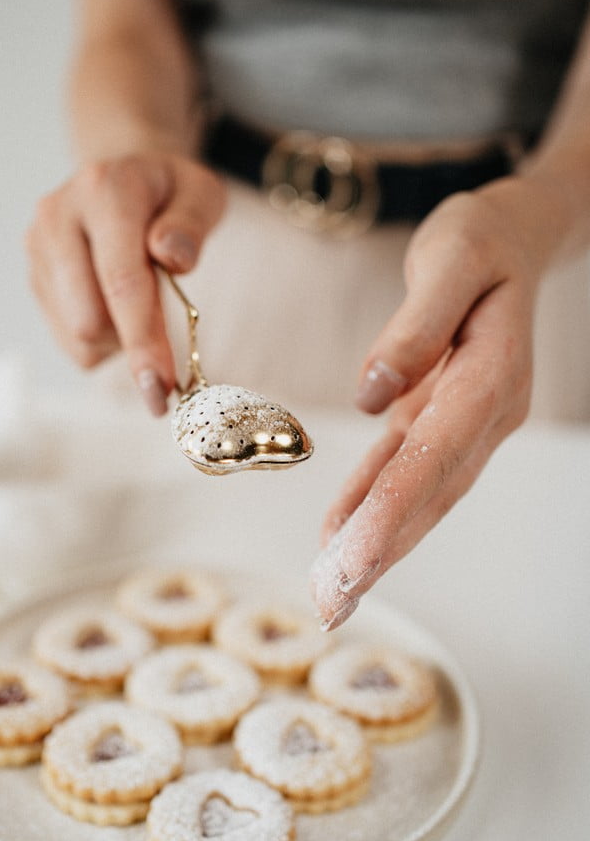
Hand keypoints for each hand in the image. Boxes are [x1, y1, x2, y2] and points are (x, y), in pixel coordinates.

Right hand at [26, 151, 225, 413]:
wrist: (123, 179)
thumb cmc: (169, 195)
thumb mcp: (200, 193)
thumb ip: (192, 223)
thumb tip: (172, 256)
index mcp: (104, 190)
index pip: (122, 281)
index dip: (143, 339)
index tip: (162, 387)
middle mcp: (59, 216)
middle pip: (89, 319)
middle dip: (134, 346)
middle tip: (168, 344)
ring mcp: (38, 249)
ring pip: (78, 337)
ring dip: (118, 340)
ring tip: (138, 302)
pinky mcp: (34, 278)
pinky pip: (70, 341)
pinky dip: (102, 341)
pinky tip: (115, 306)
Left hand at [311, 178, 545, 629]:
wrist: (510, 237)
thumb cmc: (480, 240)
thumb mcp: (451, 258)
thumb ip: (417, 326)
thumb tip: (372, 392)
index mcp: (492, 374)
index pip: (439, 453)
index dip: (395, 508)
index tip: (354, 555)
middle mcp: (486, 411)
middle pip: (430, 491)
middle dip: (381, 551)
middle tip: (333, 603)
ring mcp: (466, 422)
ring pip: (418, 495)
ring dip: (375, 546)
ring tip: (331, 594)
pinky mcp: (438, 418)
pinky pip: (402, 470)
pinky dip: (368, 505)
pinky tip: (338, 538)